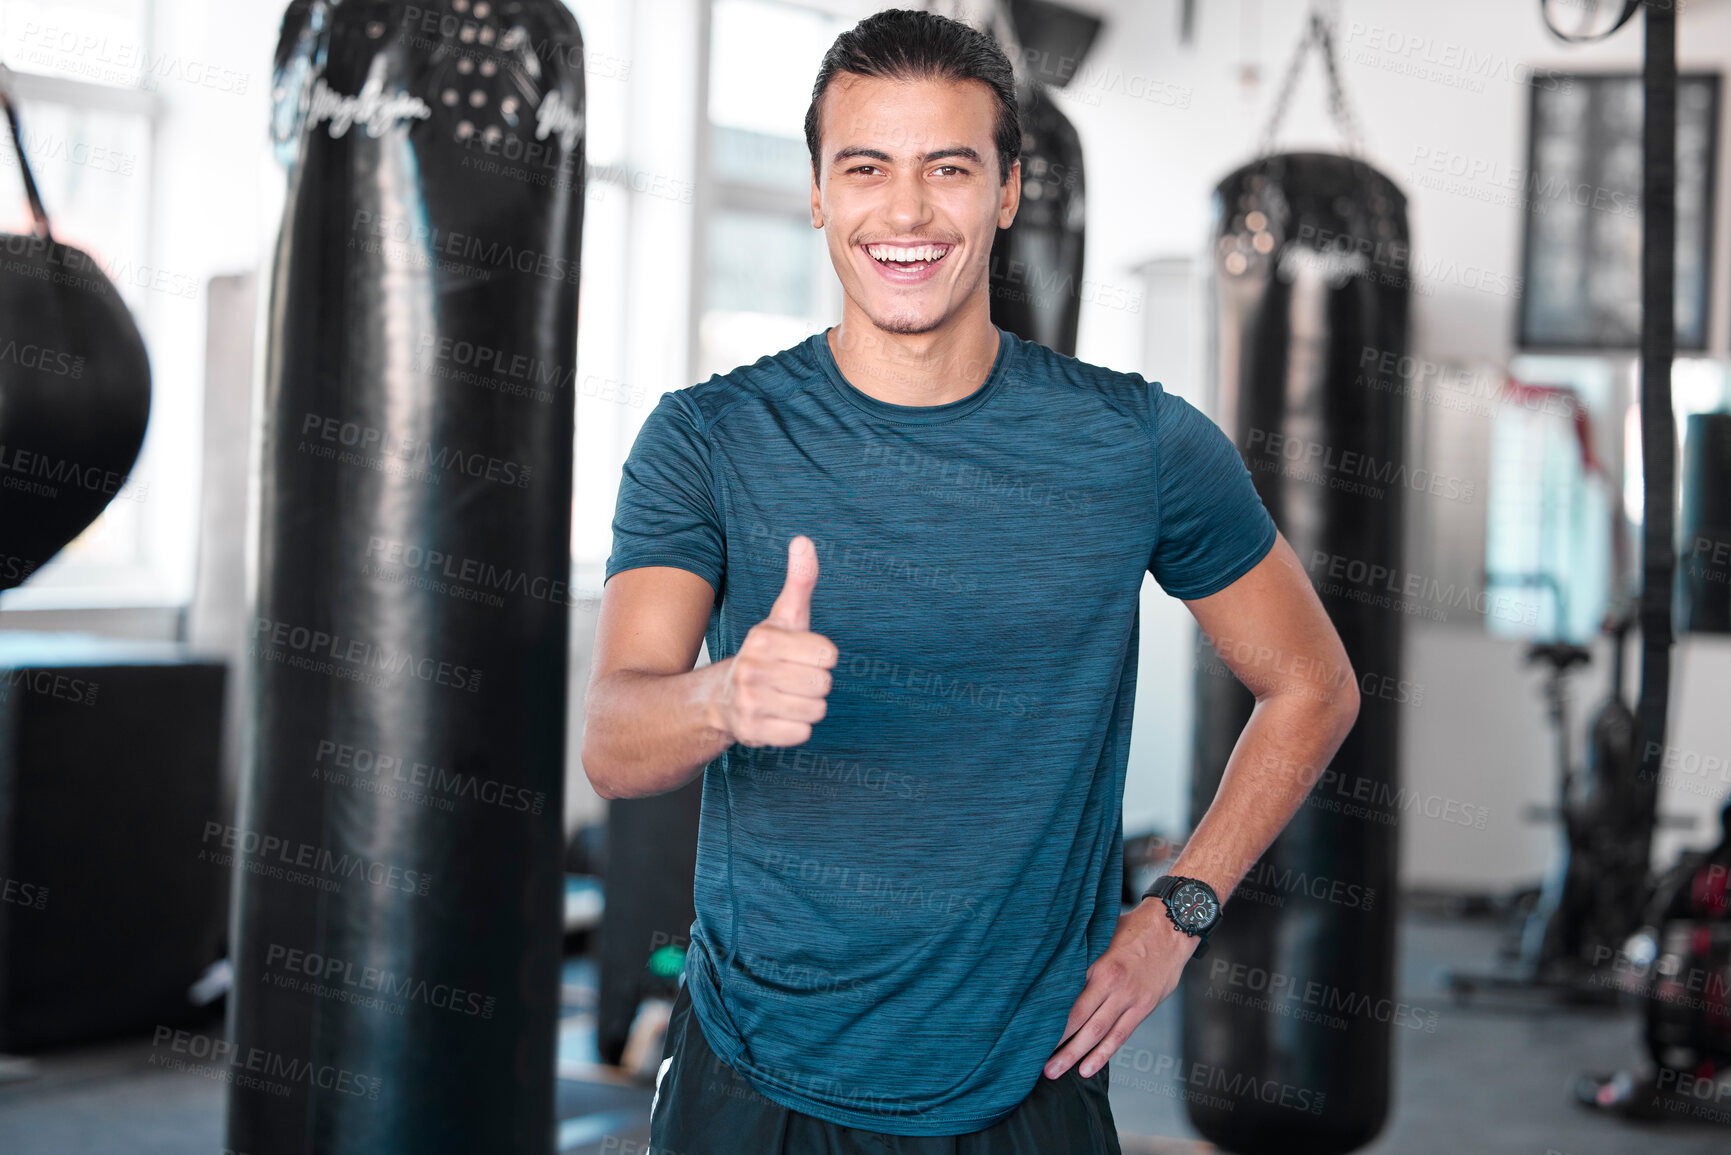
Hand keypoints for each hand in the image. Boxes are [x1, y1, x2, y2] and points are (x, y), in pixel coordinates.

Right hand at [714, 535, 837, 746]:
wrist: (721, 699)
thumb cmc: (767, 654)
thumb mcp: (784, 617)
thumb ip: (800, 580)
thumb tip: (803, 540)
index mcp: (764, 638)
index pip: (828, 654)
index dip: (820, 657)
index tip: (800, 657)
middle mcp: (752, 669)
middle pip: (824, 684)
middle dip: (814, 684)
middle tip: (791, 680)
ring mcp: (750, 702)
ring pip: (816, 711)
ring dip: (807, 707)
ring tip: (784, 698)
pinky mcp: (752, 731)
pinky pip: (802, 733)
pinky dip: (796, 728)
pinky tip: (778, 717)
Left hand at [1042, 898, 1198, 1079]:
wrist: (1171, 929)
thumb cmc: (1132, 929)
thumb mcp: (1101, 935)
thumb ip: (1082, 956)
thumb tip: (1052, 971)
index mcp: (1096, 963)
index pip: (1066, 996)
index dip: (1047, 1016)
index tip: (1029, 1030)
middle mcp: (1111, 983)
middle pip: (1078, 1019)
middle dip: (1057, 1043)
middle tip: (1037, 1062)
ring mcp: (1129, 998)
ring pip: (1098, 1033)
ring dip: (1075, 1055)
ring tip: (1055, 1071)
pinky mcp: (1143, 1008)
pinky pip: (1120, 1036)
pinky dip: (1103, 1054)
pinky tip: (1087, 1069)